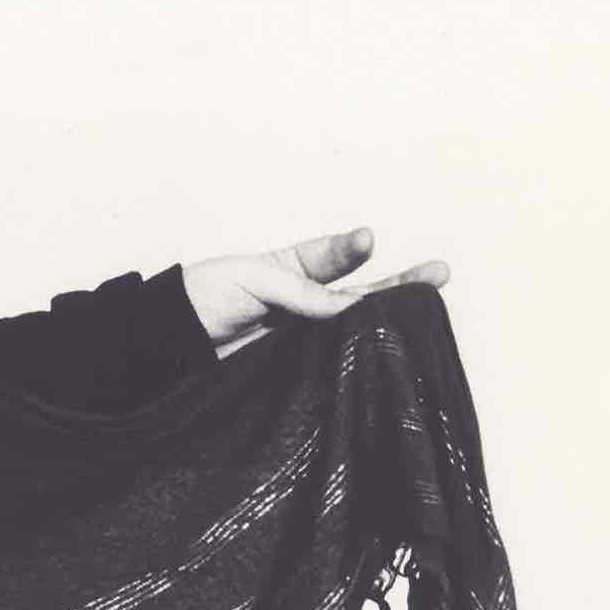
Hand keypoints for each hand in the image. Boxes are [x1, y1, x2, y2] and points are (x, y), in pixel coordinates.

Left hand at [181, 226, 450, 359]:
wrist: (169, 345)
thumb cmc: (204, 298)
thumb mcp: (251, 280)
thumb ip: (299, 292)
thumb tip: (347, 309)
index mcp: (294, 268)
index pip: (332, 256)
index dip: (350, 249)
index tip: (367, 240)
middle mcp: (308, 303)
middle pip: (361, 294)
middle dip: (400, 284)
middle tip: (440, 273)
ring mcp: (305, 337)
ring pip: (355, 329)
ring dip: (390, 323)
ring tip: (429, 310)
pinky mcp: (297, 369)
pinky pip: (333, 362)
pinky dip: (358, 359)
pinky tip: (389, 351)